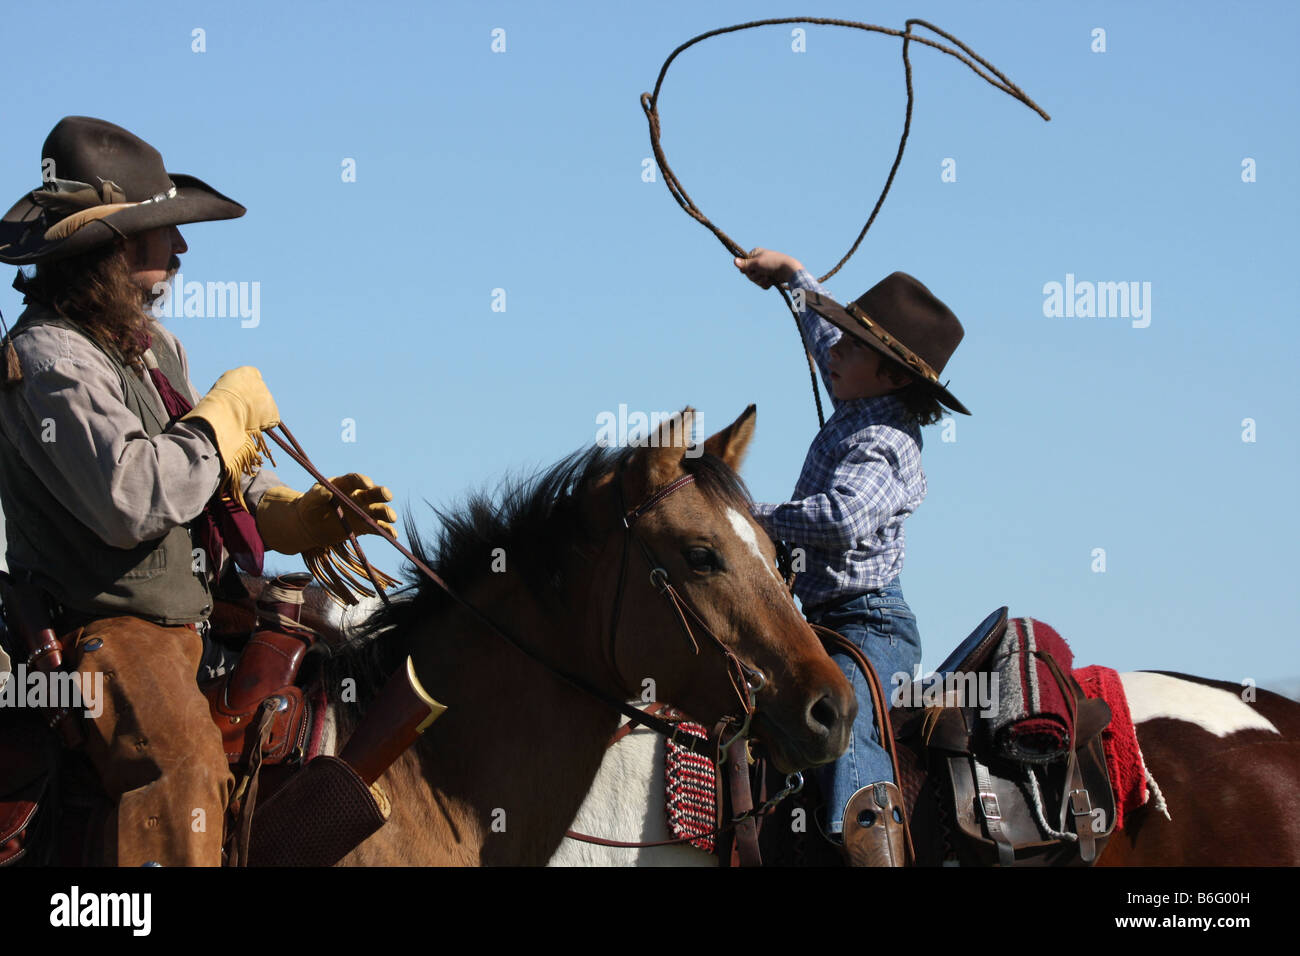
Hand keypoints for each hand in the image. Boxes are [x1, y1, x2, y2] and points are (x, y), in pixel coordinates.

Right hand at [180, 366, 278, 480]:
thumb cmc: (216, 399)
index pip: (250, 381)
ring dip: (255, 415)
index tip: (235, 401)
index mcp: (248, 372)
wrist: (225, 408)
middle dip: (250, 404)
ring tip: (240, 419)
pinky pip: (269, 420)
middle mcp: (261, 382)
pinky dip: (262, 425)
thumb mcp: (221, 386)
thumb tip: (226, 398)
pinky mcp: (273, 412)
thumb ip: (230, 388)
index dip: (242, 393)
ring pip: (263, 408)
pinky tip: (249, 426)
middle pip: (257, 395)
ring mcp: (268, 397)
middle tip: (237, 413)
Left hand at [256, 473, 395, 554]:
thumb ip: (317, 494)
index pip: (355, 480)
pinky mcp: (365, 526)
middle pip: (373, 493)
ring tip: (391, 518)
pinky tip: (393, 536)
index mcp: (345, 485)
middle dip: (382, 493)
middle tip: (387, 496)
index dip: (362, 481)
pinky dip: (386, 531)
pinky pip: (378, 528)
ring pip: (379, 510)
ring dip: (386, 513)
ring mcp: (364, 511)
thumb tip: (326, 492)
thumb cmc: (309, 507)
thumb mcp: (309, 500)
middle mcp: (358, 496)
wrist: (311, 525)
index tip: (367, 484)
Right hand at [734, 248, 802, 288]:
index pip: (743, 265)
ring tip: (769, 277)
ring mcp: (764, 270)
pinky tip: (772, 281)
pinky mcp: (769, 277)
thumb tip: (734, 261)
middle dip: (755, 276)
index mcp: (755, 254)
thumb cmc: (773, 263)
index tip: (753, 268)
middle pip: (749, 274)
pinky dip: (766, 284)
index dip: (747, 270)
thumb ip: (745, 264)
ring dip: (761, 280)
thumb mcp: (757, 263)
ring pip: (755, 280)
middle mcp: (758, 261)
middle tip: (763, 273)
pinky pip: (762, 284)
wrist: (788, 270)